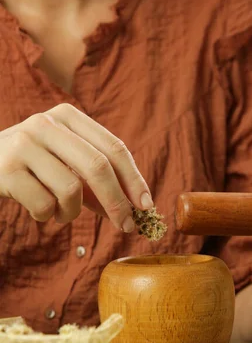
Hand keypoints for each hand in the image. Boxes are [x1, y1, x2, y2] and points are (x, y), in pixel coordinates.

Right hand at [0, 104, 152, 231]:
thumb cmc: (30, 167)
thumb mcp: (63, 163)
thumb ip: (96, 180)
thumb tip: (136, 209)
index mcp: (68, 116)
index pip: (114, 148)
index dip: (134, 179)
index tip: (147, 205)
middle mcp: (46, 123)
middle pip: (98, 166)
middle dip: (117, 202)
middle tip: (127, 226)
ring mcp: (24, 144)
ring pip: (71, 190)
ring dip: (72, 213)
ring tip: (60, 213)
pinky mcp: (7, 169)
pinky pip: (45, 205)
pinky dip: (48, 217)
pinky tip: (38, 211)